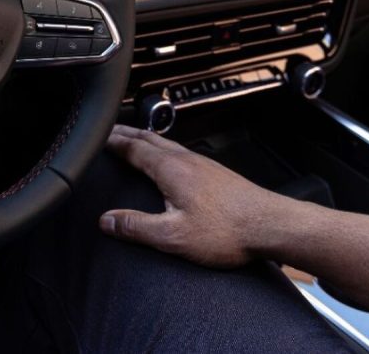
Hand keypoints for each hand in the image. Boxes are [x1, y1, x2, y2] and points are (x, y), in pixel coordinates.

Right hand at [99, 124, 293, 267]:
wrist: (272, 226)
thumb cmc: (228, 231)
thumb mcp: (174, 236)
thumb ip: (137, 227)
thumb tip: (107, 220)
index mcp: (171, 169)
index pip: (134, 147)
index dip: (112, 141)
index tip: (96, 138)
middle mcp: (187, 160)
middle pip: (149, 138)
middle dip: (126, 133)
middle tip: (109, 131)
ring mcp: (204, 164)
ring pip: (166, 143)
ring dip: (144, 139)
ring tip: (133, 140)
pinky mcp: (216, 173)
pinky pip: (181, 152)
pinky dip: (163, 149)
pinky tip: (168, 161)